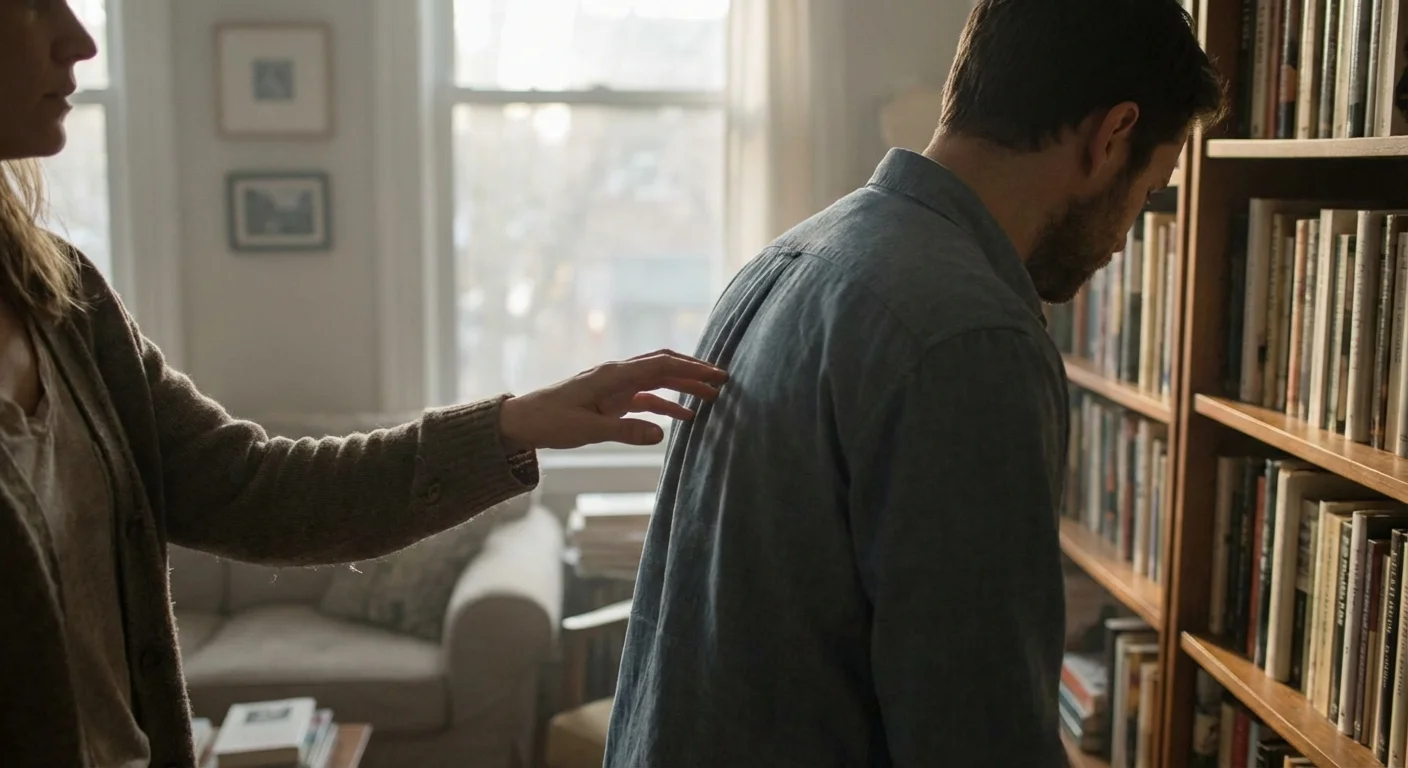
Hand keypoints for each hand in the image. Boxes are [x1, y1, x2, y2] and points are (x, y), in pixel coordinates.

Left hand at [498, 349, 728, 451]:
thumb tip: (661, 434)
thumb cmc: (550, 422)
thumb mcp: (588, 430)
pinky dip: (667, 404)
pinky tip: (685, 416)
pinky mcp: (613, 400)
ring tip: (713, 397)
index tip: (716, 375)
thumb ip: (625, 431)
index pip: (660, 367)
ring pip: (658, 381)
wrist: (522, 421)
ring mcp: (616, 386)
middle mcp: (617, 375)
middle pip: (664, 366)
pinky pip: (647, 398)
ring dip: (684, 387)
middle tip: (723, 380)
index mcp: (613, 376)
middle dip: (694, 372)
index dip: (691, 369)